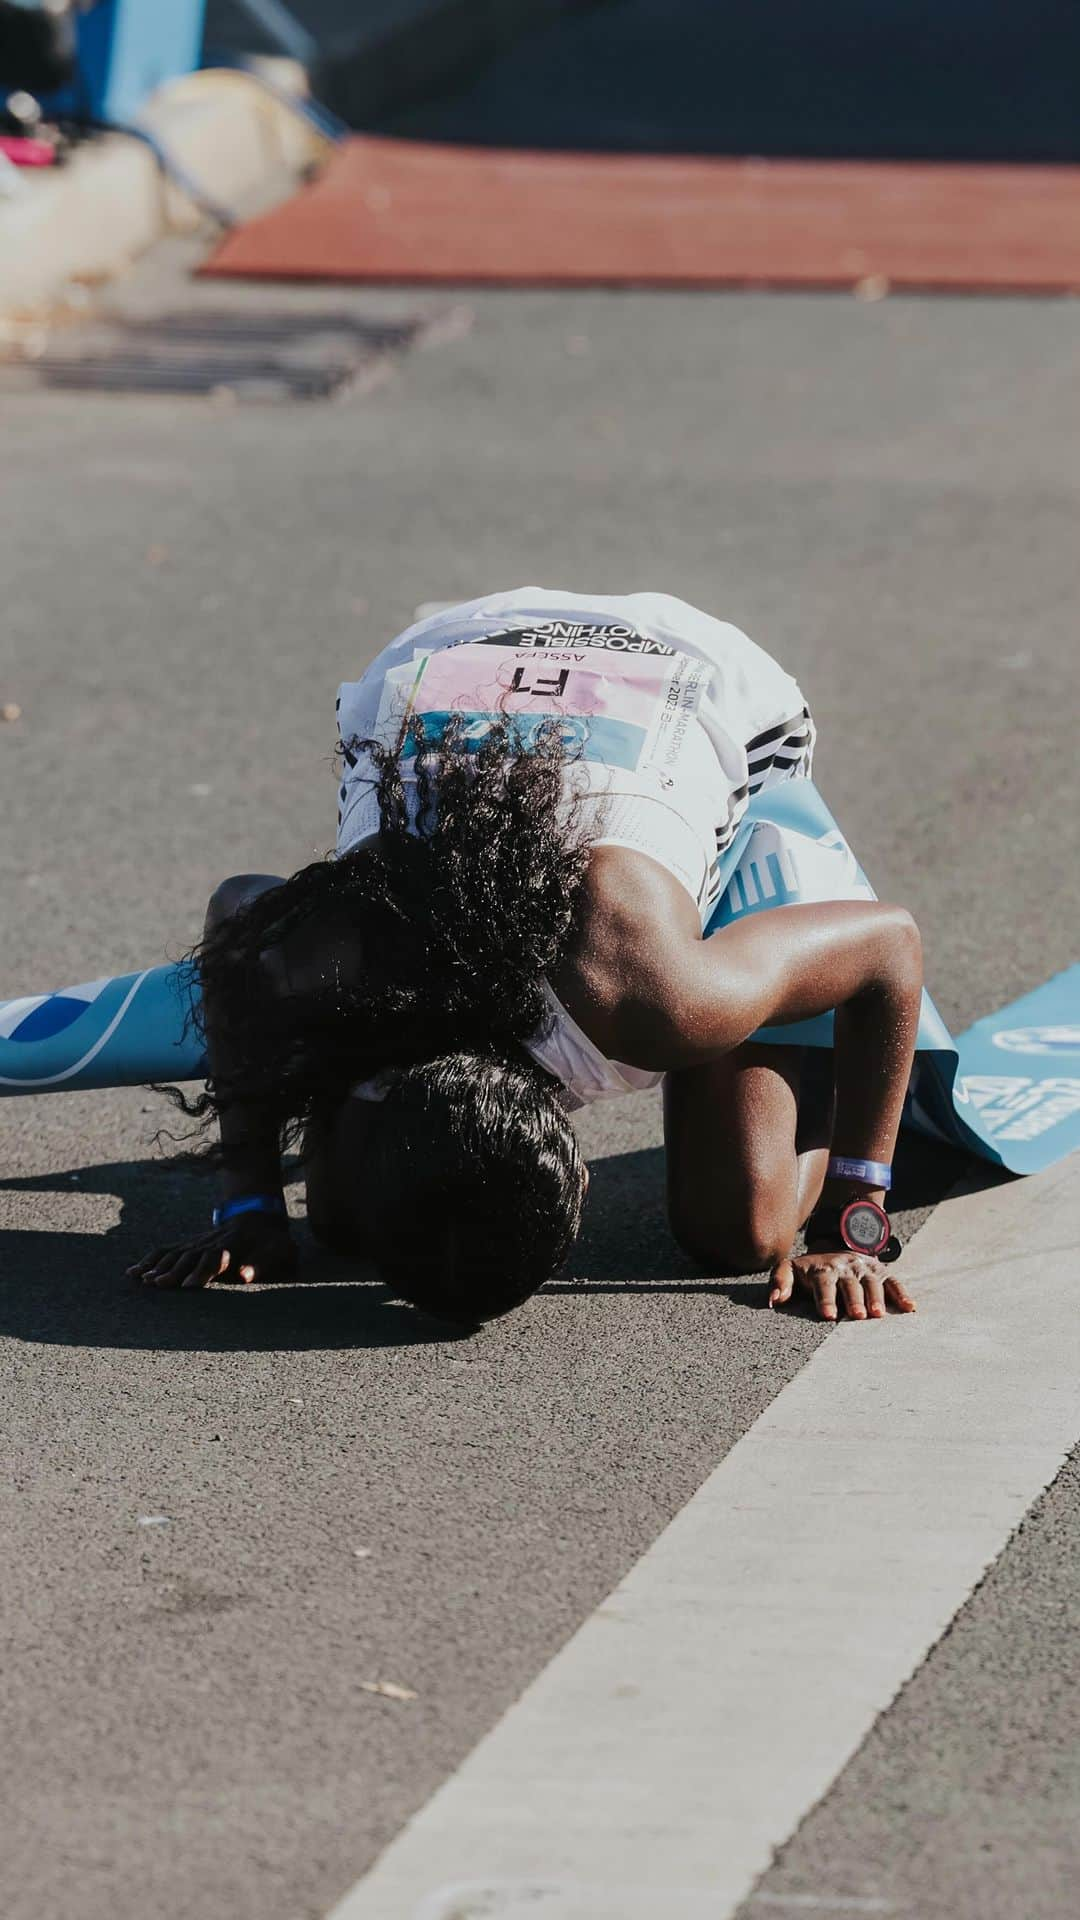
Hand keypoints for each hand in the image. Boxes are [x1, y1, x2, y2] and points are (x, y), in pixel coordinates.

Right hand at [128, 1211, 297, 1290]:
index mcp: (232, 1246)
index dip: (200, 1272)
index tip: (187, 1287)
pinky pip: (166, 1250)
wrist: (260, 1216)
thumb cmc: (273, 1241)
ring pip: (173, 1252)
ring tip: (140, 1279)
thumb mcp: (280, 1249)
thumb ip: (263, 1263)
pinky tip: (132, 1271)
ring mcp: (198, 1242)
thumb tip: (245, 1275)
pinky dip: (149, 1259)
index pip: (213, 1259)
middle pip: (188, 1256)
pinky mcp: (189, 1244)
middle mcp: (210, 1242)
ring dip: (156, 1265)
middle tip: (156, 1285)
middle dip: (172, 1270)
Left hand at [769, 1248, 915, 1321]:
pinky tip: (910, 1308)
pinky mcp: (882, 1272)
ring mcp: (865, 1269)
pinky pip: (894, 1282)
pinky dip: (902, 1294)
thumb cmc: (809, 1269)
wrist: (835, 1246)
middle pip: (850, 1284)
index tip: (828, 1315)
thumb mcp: (790, 1269)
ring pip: (873, 1282)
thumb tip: (773, 1300)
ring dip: (877, 1297)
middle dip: (854, 1299)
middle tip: (857, 1315)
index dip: (825, 1299)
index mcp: (823, 1269)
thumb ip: (780, 1281)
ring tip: (878, 1315)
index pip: (823, 1283)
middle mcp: (846, 1268)